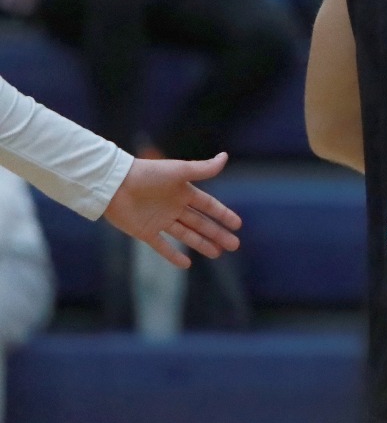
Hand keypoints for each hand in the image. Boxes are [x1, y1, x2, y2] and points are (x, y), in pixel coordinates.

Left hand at [103, 153, 242, 266]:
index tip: (237, 225)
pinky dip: (173, 256)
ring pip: (186, 235)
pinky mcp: (145, 232)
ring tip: (217, 254)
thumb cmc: (147, 174)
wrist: (114, 184)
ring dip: (202, 244)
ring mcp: (160, 221)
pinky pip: (162, 246)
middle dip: (218, 234)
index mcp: (182, 192)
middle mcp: (174, 207)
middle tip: (234, 245)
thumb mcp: (178, 171)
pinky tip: (186, 265)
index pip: (208, 206)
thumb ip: (203, 169)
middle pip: (201, 223)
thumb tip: (225, 156)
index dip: (223, 215)